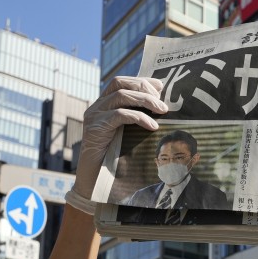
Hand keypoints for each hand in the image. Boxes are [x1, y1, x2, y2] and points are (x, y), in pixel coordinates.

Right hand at [66, 76, 167, 213]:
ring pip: (121, 96)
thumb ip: (137, 118)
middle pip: (120, 83)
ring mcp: (94, 115)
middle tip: (163, 103)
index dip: (141, 81)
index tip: (160, 87)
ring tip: (162, 111)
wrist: (95, 178)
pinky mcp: (95, 127)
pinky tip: (152, 126)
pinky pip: (120, 115)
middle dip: (144, 88)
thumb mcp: (127, 133)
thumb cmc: (115, 157)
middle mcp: (96, 106)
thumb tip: (161, 109)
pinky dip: (139, 117)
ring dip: (145, 101)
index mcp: (103, 104)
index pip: (121, 81)